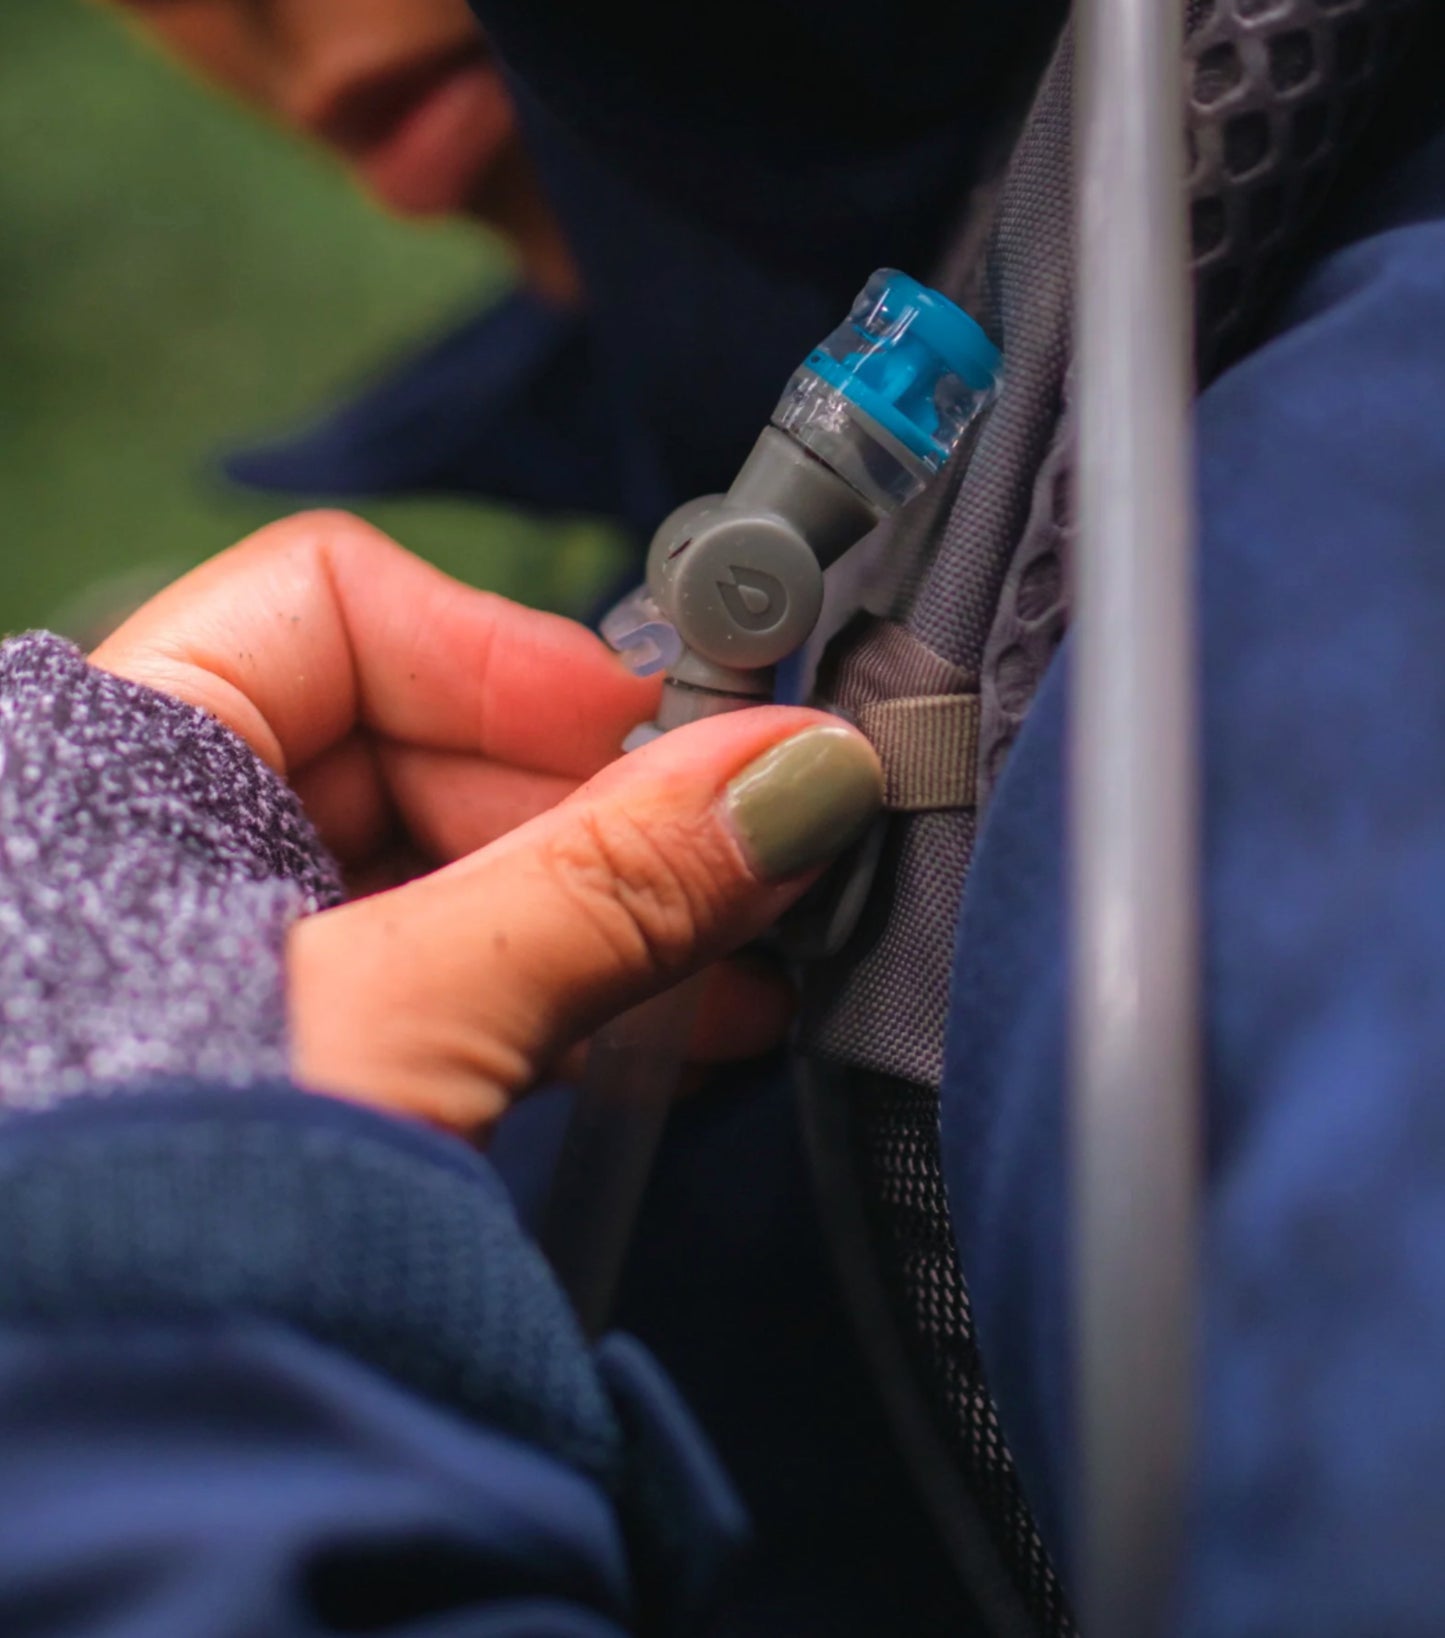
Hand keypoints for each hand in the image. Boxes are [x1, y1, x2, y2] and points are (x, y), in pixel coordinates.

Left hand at [93, 513, 882, 1133]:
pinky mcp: (319, 1044)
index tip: (654, 733)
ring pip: (460, 859)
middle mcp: (175, 836)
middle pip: (424, 735)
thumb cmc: (155, 1210)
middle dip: (596, 798)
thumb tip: (796, 772)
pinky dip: (574, 980)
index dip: (506, 655)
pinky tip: (685, 1021)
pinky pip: (465, 962)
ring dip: (613, 898)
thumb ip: (606, 883)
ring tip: (744, 958)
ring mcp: (248, 945)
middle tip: (738, 855)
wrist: (74, 1432)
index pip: (337, 604)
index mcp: (122, 761)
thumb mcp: (401, 1020)